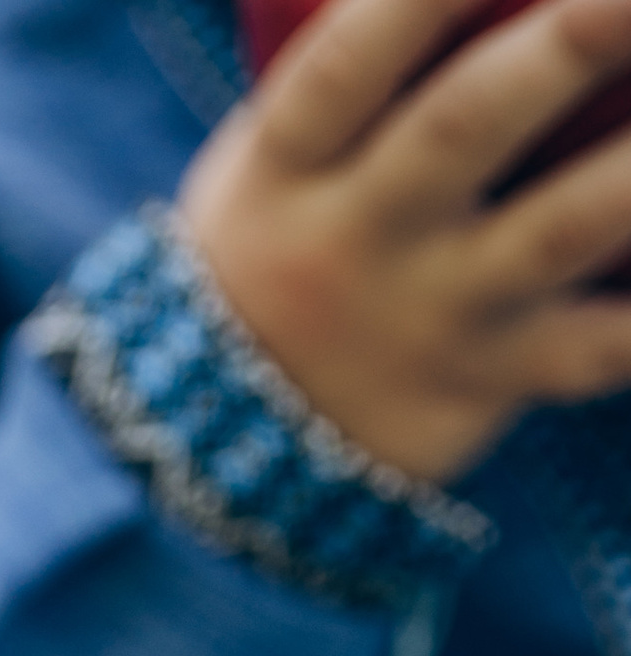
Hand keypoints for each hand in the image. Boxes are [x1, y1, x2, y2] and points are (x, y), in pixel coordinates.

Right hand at [181, 0, 630, 476]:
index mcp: (290, 168)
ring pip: (556, 230)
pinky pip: (597, 350)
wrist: (230, 440)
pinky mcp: (493, 379)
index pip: (347, 64)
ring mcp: (433, 314)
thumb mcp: (270, 159)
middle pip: (465, 127)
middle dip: (563, 47)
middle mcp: (359, 240)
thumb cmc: (281, 244)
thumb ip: (359, 71)